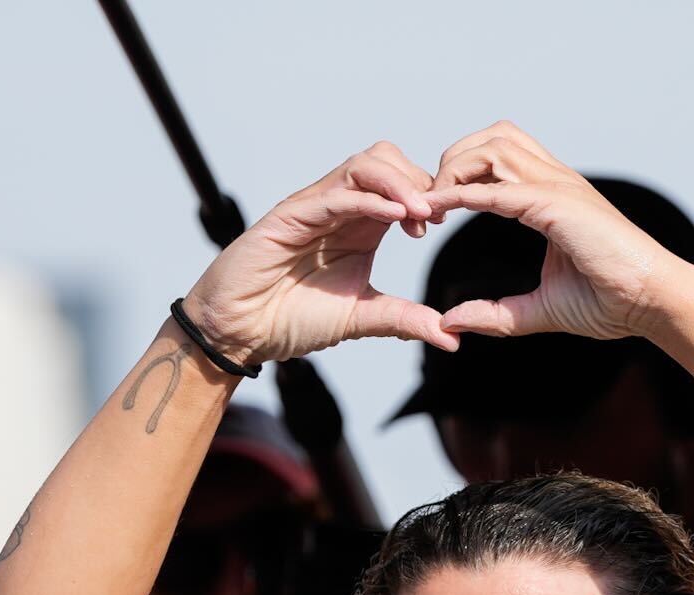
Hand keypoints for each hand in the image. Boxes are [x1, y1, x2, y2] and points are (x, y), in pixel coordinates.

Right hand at [185, 143, 455, 364]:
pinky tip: (396, 218)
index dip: (428, 195)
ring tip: (422, 214)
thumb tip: (452, 337)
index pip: (401, 185)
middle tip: (436, 216)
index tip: (443, 223)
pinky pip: (336, 194)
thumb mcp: (362, 319)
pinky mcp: (291, 215)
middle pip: (386, 159)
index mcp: (360, 225)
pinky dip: (370, 199)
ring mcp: (315, 207)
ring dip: (400, 183)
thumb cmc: (292, 319)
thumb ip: (404, 320)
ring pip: (364, 165)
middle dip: (419, 180)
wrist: (242, 332)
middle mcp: (340, 208)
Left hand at [424, 123, 689, 340]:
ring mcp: (559, 188)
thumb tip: (451, 322)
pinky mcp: (558, 206)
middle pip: (491, 138)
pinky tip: (442, 209)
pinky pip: (500, 189)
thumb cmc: (611, 302)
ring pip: (493, 146)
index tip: (435, 213)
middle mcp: (555, 181)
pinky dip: (465, 194)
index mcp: (553, 196)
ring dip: (455, 170)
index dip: (460, 176)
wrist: (651, 302)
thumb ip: (495, 314)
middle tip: (431, 205)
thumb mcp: (539, 310)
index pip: (498, 159)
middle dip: (452, 161)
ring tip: (434, 206)